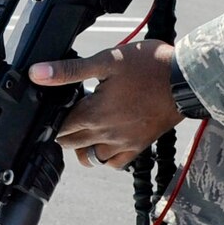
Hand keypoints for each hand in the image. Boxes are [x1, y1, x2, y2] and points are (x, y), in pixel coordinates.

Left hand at [29, 40, 181, 169]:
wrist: (186, 79)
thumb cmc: (148, 66)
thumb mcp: (106, 61)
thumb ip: (69, 70)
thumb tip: (37, 73)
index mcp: (94, 114)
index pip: (60, 127)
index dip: (54, 117)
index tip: (57, 105)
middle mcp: (107, 135)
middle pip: (72, 144)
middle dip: (65, 131)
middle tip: (69, 113)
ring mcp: (124, 143)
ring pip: (92, 157)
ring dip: (83, 145)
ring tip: (85, 126)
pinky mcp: (139, 146)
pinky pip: (115, 163)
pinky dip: (106, 156)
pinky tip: (106, 138)